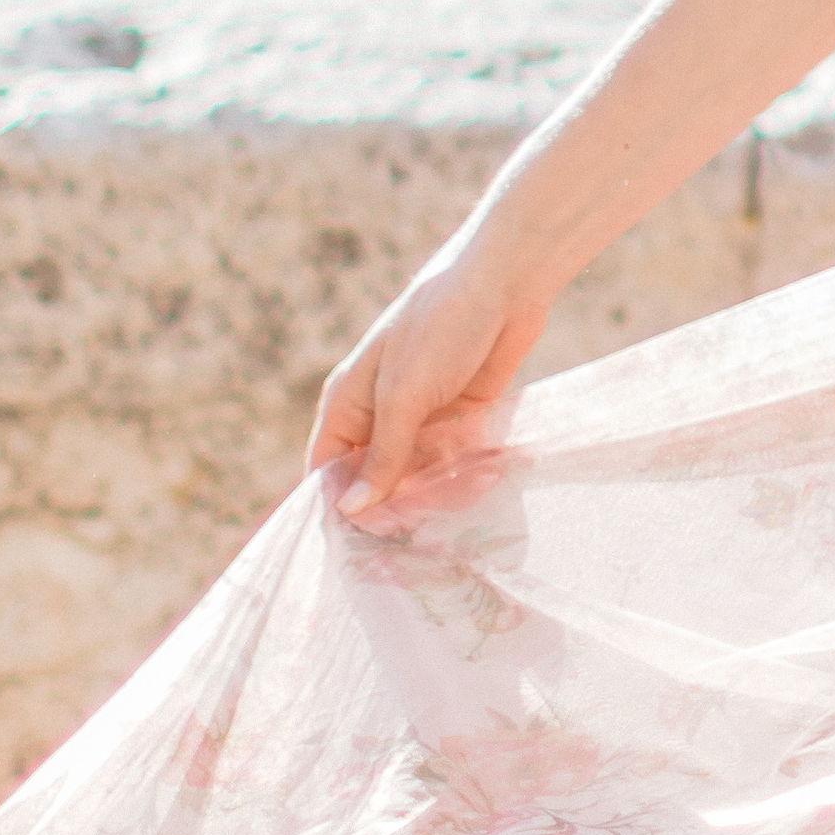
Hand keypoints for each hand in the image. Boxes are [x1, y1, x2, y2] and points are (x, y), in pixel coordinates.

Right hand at [314, 225, 554, 529]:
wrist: (506, 283)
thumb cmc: (441, 327)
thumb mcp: (405, 394)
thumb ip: (384, 454)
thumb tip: (352, 511)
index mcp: (349, 403)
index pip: (328, 470)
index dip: (339, 508)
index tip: (357, 551)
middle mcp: (382, 415)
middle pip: (376, 480)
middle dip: (394, 508)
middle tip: (416, 543)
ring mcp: (423, 419)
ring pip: (419, 477)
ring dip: (435, 496)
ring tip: (455, 517)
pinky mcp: (463, 420)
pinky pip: (456, 463)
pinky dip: (465, 478)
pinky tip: (481, 490)